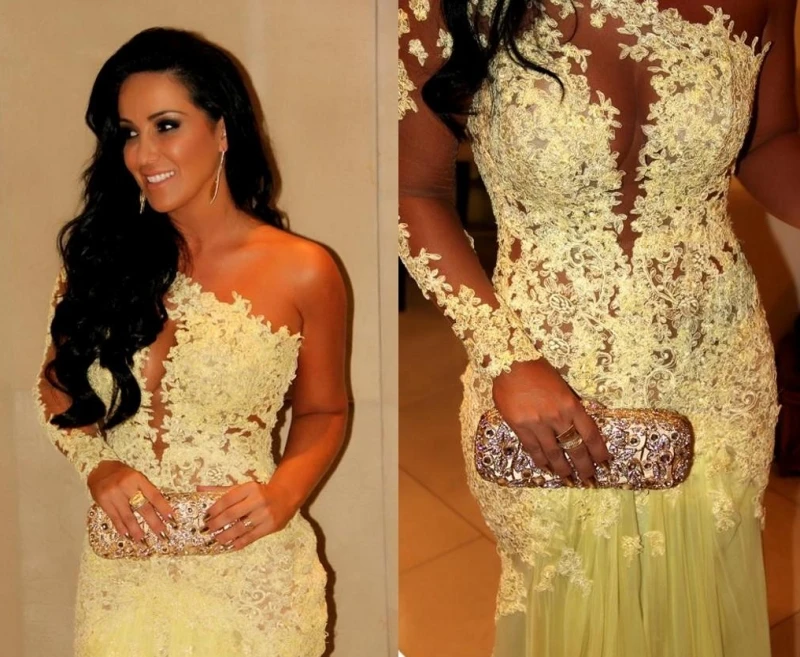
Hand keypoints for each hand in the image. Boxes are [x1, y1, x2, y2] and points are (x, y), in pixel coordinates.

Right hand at [87, 460, 175, 543]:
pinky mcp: (103, 502)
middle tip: (162, 534)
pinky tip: (127, 535)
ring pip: (128, 516)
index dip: (163, 508)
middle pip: (142, 507)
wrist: (98, 469)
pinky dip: (121, 527)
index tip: (171, 518)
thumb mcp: (136, 476)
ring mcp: (113, 495)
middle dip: (153, 522)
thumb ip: (145, 489)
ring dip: (136, 530)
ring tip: (143, 540)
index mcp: (138, 478)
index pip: (154, 495)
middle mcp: (126, 486)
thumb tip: (159, 509)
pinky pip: (114, 517)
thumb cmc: (122, 474)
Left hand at [197, 481, 297, 551]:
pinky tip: (230, 545)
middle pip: (232, 514)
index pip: (228, 498)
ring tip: (217, 539)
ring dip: (226, 535)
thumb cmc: (259, 493)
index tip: (206, 515)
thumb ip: (221, 490)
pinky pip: (251, 537)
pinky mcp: (270, 526)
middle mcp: (258, 500)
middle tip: (208, 529)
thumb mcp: (243, 488)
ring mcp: (265, 514)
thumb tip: (199, 490)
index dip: (215, 508)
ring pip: (241, 528)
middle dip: (217, 523)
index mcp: (250, 488)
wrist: (285, 497)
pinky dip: (239, 542)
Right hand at [492, 358, 610, 483]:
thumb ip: (569, 405)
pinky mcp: (520, 426)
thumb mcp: (561, 385)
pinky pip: (533, 449)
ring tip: (569, 480)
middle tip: (590, 480)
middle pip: (575, 448)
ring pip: (554, 453)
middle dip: (584, 466)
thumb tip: (575, 424)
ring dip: (563, 469)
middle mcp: (557, 417)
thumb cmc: (537, 369)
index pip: (591, 434)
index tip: (605, 463)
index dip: (599, 451)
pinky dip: (541, 461)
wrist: (510, 362)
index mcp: (571, 404)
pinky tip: (546, 468)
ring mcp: (538, 423)